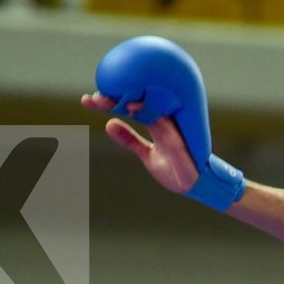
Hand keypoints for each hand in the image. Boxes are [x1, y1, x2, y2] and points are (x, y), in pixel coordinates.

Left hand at [80, 94, 198, 193]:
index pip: (130, 107)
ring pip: (146, 108)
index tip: (89, 99)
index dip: (111, 102)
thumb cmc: (174, 169)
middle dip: (114, 98)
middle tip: (93, 97)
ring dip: (124, 101)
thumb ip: (130, 139)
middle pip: (136, 103)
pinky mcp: (177, 141)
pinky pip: (162, 123)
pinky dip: (147, 113)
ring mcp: (170, 130)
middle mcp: (163, 122)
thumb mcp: (146, 154)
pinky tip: (130, 106)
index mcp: (155, 123)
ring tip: (102, 99)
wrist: (194, 187)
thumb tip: (109, 124)